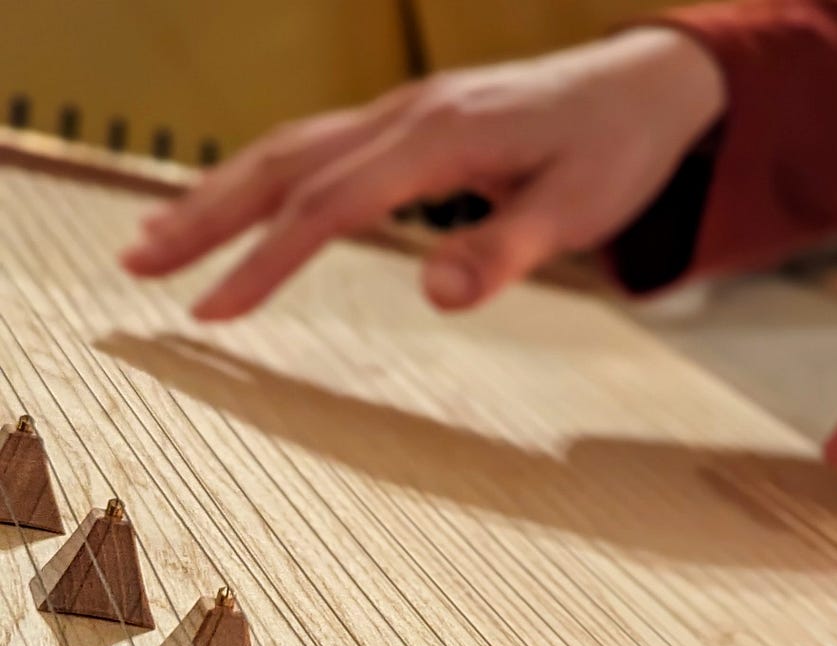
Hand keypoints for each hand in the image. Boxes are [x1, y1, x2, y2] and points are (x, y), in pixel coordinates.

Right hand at [120, 29, 725, 319]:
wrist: (642, 86)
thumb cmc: (613, 152)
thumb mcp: (577, 213)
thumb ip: (505, 252)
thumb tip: (433, 293)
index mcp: (438, 138)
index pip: (329, 206)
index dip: (266, 261)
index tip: (213, 312)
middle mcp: (406, 116)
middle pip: (282, 163)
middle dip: (206, 215)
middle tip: (138, 264)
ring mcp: (403, 114)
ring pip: (290, 147)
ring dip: (222, 192)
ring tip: (163, 240)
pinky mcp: (411, 124)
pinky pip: (319, 147)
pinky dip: (267, 179)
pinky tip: (245, 207)